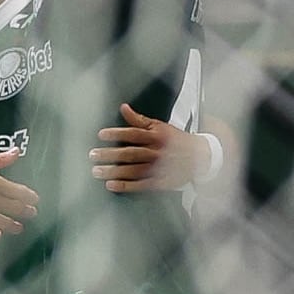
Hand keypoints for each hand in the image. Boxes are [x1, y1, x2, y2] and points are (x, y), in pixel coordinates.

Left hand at [90, 103, 209, 191]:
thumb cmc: (175, 140)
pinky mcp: (161, 182)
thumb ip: (139, 119)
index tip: (101, 135)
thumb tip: (123, 107)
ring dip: (113, 171)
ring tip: (96, 171)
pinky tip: (110, 185)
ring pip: (133, 170)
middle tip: (92, 155)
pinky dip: (125, 186)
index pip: (133, 134)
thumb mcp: (159, 126)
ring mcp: (159, 168)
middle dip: (110, 154)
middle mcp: (157, 151)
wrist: (201, 157)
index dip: (116, 134)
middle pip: (130, 153)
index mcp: (156, 136)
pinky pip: (140, 185)